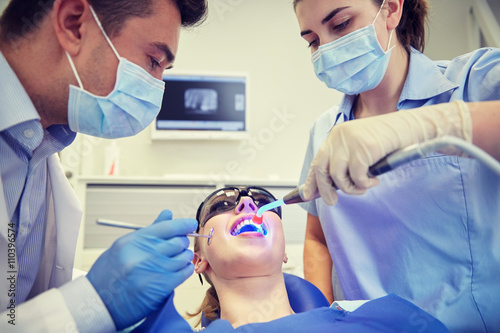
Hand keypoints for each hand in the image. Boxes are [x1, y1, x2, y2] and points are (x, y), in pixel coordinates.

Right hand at [87, 210, 196, 329]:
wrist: (99, 302)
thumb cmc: (110, 273)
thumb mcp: (124, 246)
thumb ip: (150, 231)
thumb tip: (168, 214)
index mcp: (135, 241)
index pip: (168, 227)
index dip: (184, 224)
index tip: (191, 224)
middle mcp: (145, 254)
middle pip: (178, 241)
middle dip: (182, 242)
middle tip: (179, 245)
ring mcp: (154, 271)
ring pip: (183, 257)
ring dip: (184, 257)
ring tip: (177, 259)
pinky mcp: (161, 287)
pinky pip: (184, 273)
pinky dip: (185, 269)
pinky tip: (179, 269)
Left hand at [303, 100, 471, 204]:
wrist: (410, 128)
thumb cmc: (387, 141)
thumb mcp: (360, 150)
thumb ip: (345, 162)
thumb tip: (329, 186)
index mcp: (336, 135)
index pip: (318, 160)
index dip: (311, 180)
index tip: (306, 195)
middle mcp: (339, 136)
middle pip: (322, 170)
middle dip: (326, 190)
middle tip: (332, 202)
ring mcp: (350, 141)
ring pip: (338, 176)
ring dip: (350, 188)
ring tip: (364, 186)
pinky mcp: (363, 148)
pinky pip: (356, 177)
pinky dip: (365, 183)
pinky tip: (375, 179)